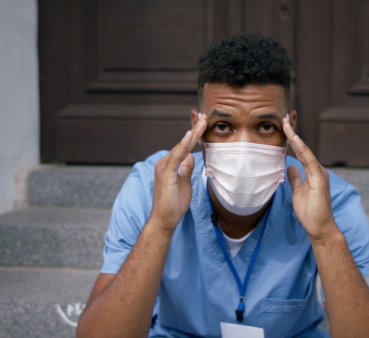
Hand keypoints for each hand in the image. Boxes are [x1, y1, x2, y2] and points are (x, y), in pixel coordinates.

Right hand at [150, 113, 206, 230]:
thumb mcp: (184, 182)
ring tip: (203, 122)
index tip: (204, 122)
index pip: (184, 146)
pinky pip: (176, 156)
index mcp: (169, 164)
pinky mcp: (165, 173)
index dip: (194, 134)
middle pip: (183, 143)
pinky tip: (190, 136)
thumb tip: (190, 157)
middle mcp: (164, 163)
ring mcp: (164, 167)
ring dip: (192, 133)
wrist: (165, 220)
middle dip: (195, 129)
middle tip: (205, 115)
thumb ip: (185, 168)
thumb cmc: (174, 203)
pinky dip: (183, 145)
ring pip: (181, 147)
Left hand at [282, 117, 336, 239]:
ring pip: (305, 150)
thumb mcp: (298, 191)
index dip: (292, 138)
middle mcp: (316, 169)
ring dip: (295, 136)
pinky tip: (295, 139)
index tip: (285, 125)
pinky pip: (309, 160)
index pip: (300, 151)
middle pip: (303, 146)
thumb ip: (295, 178)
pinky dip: (303, 149)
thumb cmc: (310, 211)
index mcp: (311, 172)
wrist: (318, 227)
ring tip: (286, 122)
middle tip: (285, 116)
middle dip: (294, 131)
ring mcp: (319, 173)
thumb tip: (291, 166)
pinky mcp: (320, 178)